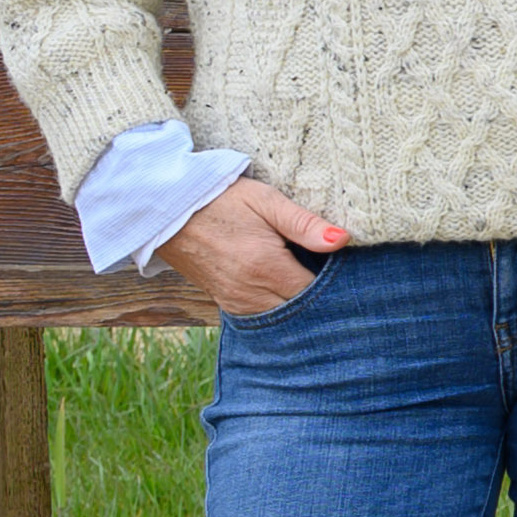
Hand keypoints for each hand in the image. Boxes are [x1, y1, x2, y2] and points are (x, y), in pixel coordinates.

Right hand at [161, 175, 344, 317]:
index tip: (346, 269)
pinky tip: (287, 286)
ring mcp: (236, 302)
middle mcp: (251, 293)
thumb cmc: (221, 199)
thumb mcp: (265, 200)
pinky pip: (263, 315)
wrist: (169, 210)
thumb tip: (343, 240)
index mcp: (266, 267)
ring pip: (283, 316)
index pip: (317, 292)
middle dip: (320, 297)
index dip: (336, 283)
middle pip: (302, 309)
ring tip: (309, 277)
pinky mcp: (226, 304)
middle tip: (335, 276)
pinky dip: (279, 305)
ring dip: (299, 303)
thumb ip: (304, 223)